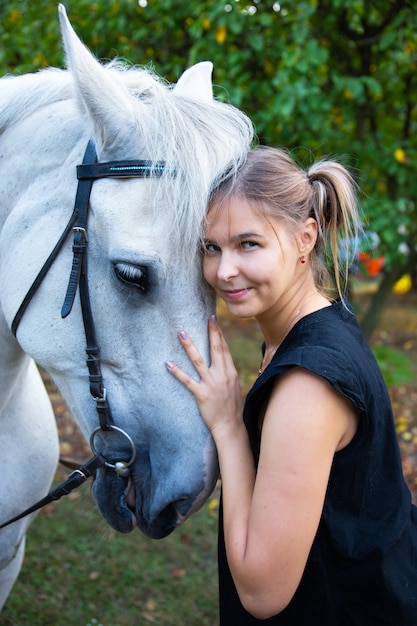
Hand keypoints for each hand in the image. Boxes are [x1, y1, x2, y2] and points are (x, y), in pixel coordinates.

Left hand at [166, 316, 243, 434]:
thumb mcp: (234, 386)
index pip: (224, 349)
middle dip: (211, 332)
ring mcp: (212, 384)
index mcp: (231, 372)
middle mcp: (222, 375)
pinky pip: (187, 381)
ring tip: (181, 333)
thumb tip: (223, 361)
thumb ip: (228, 373)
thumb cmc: (233, 407)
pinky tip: (168, 363)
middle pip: (216, 349)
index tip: (214, 320)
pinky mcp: (202, 395)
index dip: (219, 334)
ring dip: (189, 346)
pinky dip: (177, 371)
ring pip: (198, 361)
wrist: (231, 426)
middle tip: (207, 318)